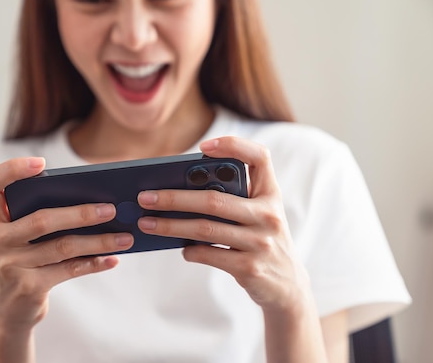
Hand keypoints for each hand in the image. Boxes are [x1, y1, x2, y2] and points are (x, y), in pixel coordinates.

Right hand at [0, 157, 133, 331]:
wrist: (9, 312)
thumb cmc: (24, 262)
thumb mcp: (21, 238)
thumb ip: (40, 216)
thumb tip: (94, 200)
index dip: (11, 169)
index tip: (41, 163)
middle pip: (42, 220)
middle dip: (81, 214)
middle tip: (112, 209)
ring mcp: (10, 265)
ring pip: (62, 246)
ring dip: (98, 241)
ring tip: (125, 237)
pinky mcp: (28, 287)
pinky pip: (69, 270)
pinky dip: (94, 263)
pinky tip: (112, 259)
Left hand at [136, 137, 310, 312]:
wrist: (287, 286)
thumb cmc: (260, 240)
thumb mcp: (257, 215)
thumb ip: (232, 199)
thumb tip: (179, 190)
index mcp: (270, 194)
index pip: (259, 157)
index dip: (233, 145)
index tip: (204, 146)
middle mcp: (269, 215)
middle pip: (214, 199)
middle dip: (174, 197)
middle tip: (145, 197)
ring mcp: (261, 242)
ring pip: (205, 228)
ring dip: (170, 226)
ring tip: (146, 224)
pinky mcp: (250, 268)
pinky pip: (209, 254)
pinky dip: (190, 250)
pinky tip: (181, 248)